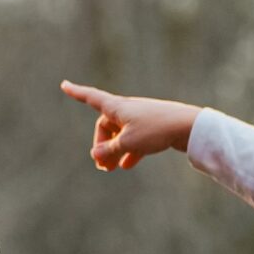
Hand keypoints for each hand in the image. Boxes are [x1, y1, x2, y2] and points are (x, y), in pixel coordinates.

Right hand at [58, 81, 199, 169]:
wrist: (189, 126)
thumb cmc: (156, 130)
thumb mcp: (128, 143)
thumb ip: (109, 150)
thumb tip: (95, 154)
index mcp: (117, 107)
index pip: (91, 98)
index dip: (77, 93)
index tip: (64, 85)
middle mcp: (128, 109)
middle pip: (106, 125)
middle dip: (101, 144)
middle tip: (101, 165)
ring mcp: (141, 117)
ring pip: (121, 134)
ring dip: (114, 150)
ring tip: (111, 169)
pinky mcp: (153, 126)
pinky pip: (135, 138)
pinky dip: (129, 150)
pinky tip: (128, 165)